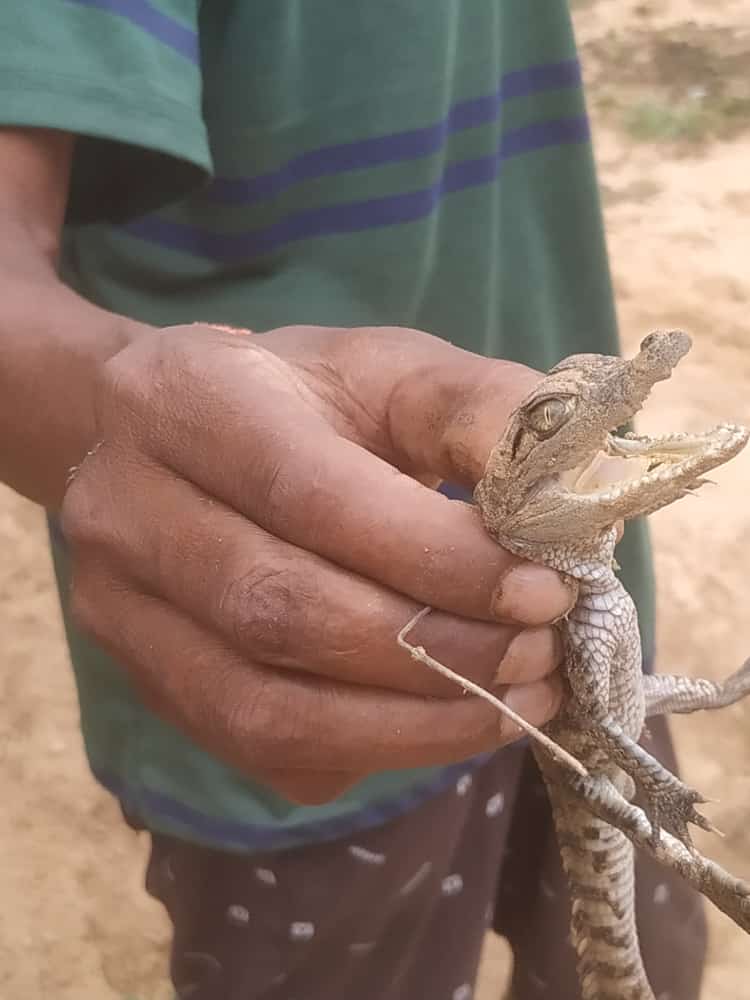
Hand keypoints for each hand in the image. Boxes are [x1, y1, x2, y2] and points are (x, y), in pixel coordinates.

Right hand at [61, 324, 573, 802]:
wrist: (162, 439)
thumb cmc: (294, 399)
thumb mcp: (386, 371)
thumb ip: (479, 411)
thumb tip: (579, 489)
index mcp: (188, 403)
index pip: (310, 495)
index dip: (436, 557)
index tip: (544, 590)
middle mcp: (127, 513)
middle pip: (283, 609)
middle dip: (434, 650)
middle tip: (540, 657)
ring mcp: (120, 612)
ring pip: (264, 708)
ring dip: (411, 726)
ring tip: (514, 707)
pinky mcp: (149, 682)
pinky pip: (260, 751)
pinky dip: (367, 752)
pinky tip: (439, 724)